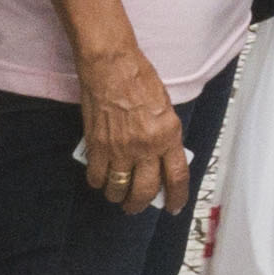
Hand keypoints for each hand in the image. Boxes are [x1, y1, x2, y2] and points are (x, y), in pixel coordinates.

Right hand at [77, 42, 191, 216]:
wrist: (112, 67)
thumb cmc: (140, 79)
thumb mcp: (166, 108)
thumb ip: (165, 135)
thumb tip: (162, 158)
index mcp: (168, 135)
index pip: (176, 176)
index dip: (176, 196)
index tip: (174, 206)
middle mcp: (145, 146)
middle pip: (145, 190)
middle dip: (141, 204)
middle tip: (137, 206)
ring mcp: (120, 148)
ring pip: (118, 188)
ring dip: (118, 196)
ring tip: (118, 195)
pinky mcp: (97, 146)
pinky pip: (97, 176)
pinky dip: (99, 182)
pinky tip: (101, 179)